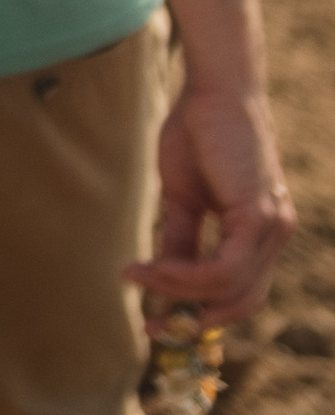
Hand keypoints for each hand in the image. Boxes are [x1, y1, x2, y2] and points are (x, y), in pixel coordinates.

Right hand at [129, 76, 295, 322]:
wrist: (213, 90)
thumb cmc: (198, 133)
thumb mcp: (183, 198)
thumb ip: (181, 239)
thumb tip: (162, 280)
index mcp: (261, 232)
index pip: (241, 292)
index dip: (204, 314)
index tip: (160, 322)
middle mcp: (275, 235)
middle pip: (241, 302)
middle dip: (196, 320)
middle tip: (150, 324)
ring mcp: (272, 228)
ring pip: (230, 290)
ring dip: (179, 292)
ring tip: (137, 278)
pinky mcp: (259, 218)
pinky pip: (224, 270)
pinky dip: (186, 277)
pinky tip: (153, 269)